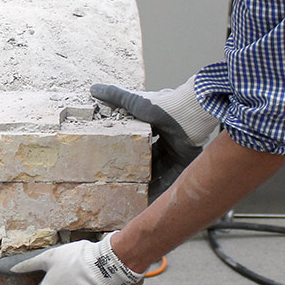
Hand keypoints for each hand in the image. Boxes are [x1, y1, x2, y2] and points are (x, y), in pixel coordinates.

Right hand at [91, 75, 219, 199]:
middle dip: (138, 165)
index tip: (116, 156)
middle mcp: (167, 137)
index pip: (141, 137)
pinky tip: (148, 196)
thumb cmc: (164, 105)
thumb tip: (94, 88)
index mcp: (156, 123)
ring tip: (131, 189)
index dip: (130, 146)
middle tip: (122, 176)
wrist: (190, 113)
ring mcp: (176, 150)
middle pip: (150, 155)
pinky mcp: (184, 161)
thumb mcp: (135, 102)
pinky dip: (160, 186)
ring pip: (159, 168)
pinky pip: (171, 177)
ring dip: (147, 178)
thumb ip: (116, 96)